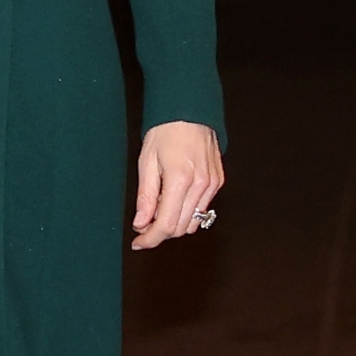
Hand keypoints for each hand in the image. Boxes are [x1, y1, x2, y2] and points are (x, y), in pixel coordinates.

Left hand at [132, 120, 223, 249]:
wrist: (189, 112)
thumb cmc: (164, 133)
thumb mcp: (146, 162)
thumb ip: (145, 196)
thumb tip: (141, 223)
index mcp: (180, 180)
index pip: (167, 224)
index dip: (151, 238)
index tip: (137, 243)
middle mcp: (201, 186)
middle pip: (181, 227)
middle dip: (160, 233)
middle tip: (142, 227)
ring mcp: (213, 185)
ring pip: (194, 222)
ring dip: (174, 225)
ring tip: (156, 212)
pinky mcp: (218, 183)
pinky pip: (203, 209)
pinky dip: (186, 213)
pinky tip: (172, 202)